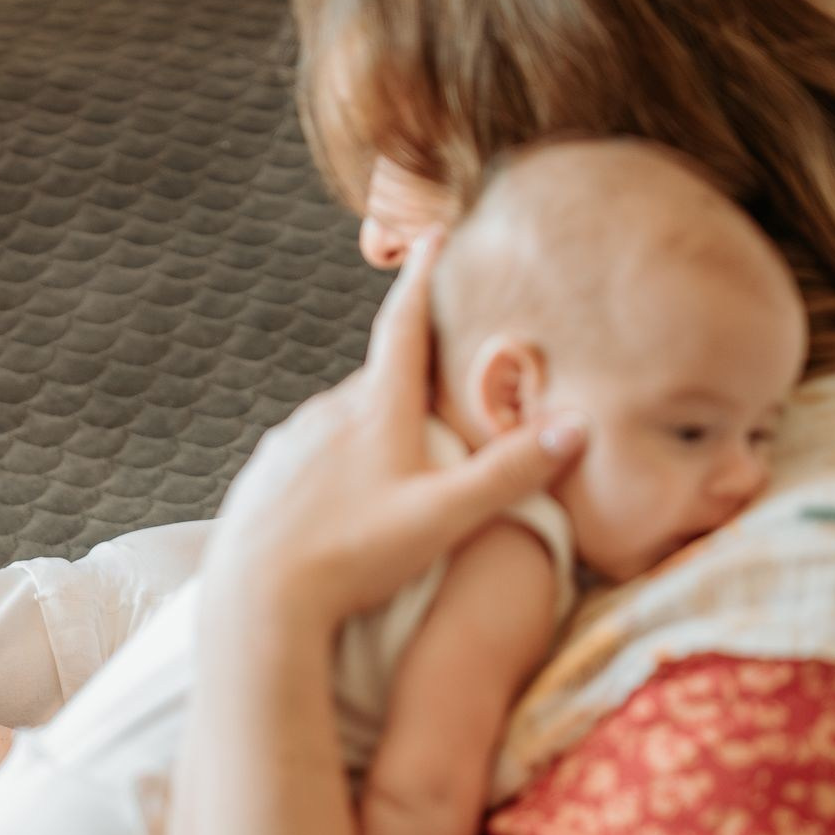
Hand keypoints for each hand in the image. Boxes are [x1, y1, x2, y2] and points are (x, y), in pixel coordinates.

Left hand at [206, 232, 583, 634]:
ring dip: (372, 423)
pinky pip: (309, 454)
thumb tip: (578, 426)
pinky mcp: (264, 479)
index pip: (404, 328)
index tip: (433, 236)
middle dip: (409, 372)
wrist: (256, 599)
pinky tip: (344, 494)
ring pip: (341, 418)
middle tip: (438, 372)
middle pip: (377, 379)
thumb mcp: (444, 517)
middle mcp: (327, 414)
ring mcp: (289, 446)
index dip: (423, 280)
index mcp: (375, 411)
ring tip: (398, 451)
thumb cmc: (353, 557)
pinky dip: (334, 460)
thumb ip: (509, 473)